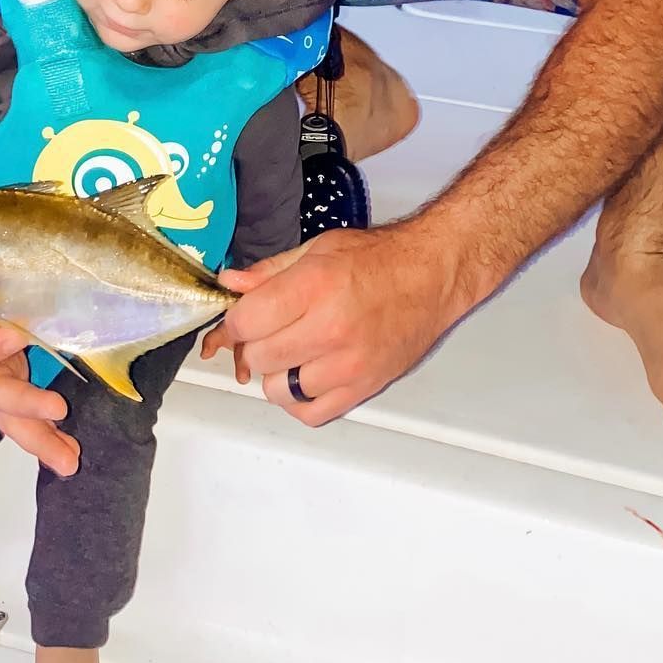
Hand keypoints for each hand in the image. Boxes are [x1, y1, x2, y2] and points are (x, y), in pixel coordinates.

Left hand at [200, 225, 461, 425]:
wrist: (432, 277)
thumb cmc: (379, 260)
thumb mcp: (318, 250)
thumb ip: (269, 271)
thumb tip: (230, 283)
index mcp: (314, 286)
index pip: (246, 322)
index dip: (237, 320)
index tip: (245, 316)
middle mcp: (329, 328)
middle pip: (258, 358)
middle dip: (255, 345)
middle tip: (269, 332)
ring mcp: (347, 364)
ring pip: (277, 390)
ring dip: (276, 374)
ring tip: (292, 353)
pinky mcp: (363, 387)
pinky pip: (310, 413)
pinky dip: (299, 400)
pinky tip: (306, 376)